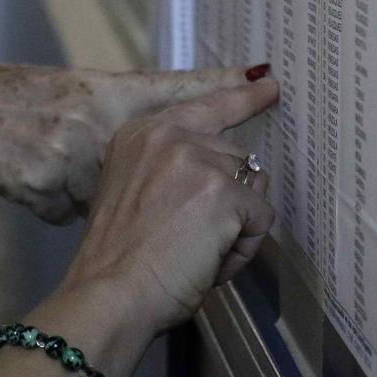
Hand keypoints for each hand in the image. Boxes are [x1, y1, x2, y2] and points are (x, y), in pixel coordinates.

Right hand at [0, 61, 272, 222]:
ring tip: (67, 183)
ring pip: (118, 197)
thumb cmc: (9, 105)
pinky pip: (74, 213)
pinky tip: (36, 189)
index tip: (267, 81)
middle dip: (184, 181)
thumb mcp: (69, 99)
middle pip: (164, 154)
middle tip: (176, 200)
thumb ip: (112, 120)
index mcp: (105, 91)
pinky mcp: (46, 186)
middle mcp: (95, 117)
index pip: (177, 90)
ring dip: (108, 203)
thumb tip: (157, 146)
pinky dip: (63, 208)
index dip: (225, 87)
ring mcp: (71, 153)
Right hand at [58, 81, 279, 339]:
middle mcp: (169, 135)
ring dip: (237, 226)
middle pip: (235, 156)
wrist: (108, 293)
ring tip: (198, 253)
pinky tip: (209, 263)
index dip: (241, 96)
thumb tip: (232, 177)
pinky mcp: (222, 192)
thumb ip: (170, 170)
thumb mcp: (132, 192)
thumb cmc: (118, 260)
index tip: (268, 83)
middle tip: (192, 240)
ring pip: (251, 187)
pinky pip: (260, 220)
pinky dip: (243, 249)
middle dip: (228, 200)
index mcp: (141, 132)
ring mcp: (197, 160)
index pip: (204, 105)